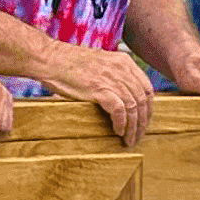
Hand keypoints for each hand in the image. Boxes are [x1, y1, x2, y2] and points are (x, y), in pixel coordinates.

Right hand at [40, 46, 158, 144]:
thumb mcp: (100, 63)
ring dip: (133, 127)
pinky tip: (118, 131)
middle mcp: (122, 69)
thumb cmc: (70, 64)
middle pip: (143, 100)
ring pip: (133, 107)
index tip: (144, 121)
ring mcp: (111, 79)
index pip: (147, 88)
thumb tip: (123, 98)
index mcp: (124, 62)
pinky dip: (121, 124)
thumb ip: (114, 75)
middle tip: (138, 135)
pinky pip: (119, 111)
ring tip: (129, 139)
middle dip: (143, 121)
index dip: (148, 108)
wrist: (51, 59)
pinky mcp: (99, 89)